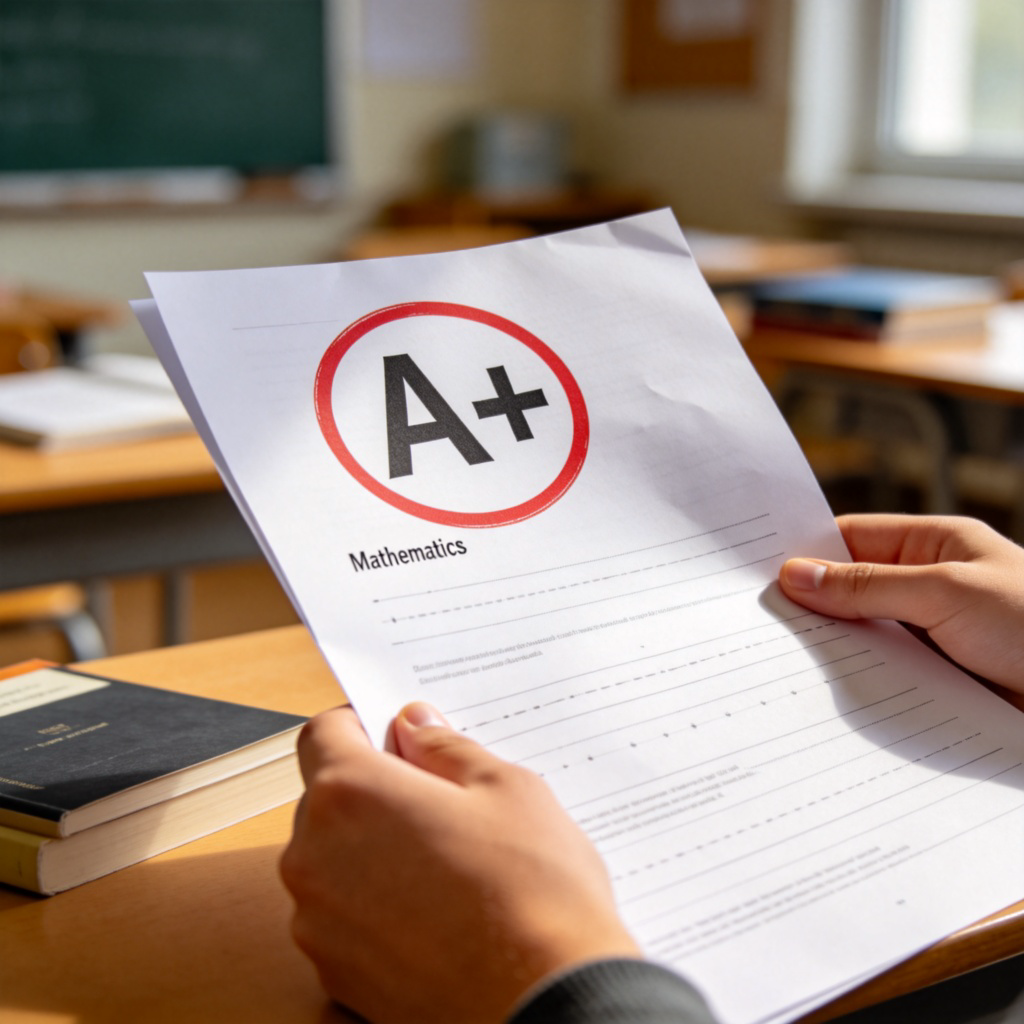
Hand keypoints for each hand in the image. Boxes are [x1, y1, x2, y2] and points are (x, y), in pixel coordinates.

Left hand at [280, 702, 640, 1023]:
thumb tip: (416, 727)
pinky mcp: (335, 976)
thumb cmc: (533, 894)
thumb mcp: (506, 789)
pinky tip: (438, 912)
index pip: (323, 733)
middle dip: (375, 789)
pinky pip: (345, 917)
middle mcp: (315, 857)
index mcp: (351, 794)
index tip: (394, 732)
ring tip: (448, 863)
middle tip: (441, 800)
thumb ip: (447, 749)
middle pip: (327, 798)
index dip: (359, 723)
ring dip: (375, 849)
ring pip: (335, 860)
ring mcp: (319, 924)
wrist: (548, 1004)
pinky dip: (378, 905)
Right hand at [779, 514, 1023, 693]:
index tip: (757, 570)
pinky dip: (859, 683)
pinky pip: (886, 676)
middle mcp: (931, 587)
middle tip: (760, 622)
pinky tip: (830, 694)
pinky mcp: (938, 681)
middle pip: (853, 590)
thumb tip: (797, 574)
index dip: (806, 551)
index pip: (853, 539)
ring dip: (835, 649)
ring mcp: (934, 636)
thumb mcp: (945, 592)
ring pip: (866, 637)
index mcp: (936, 546)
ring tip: (784, 661)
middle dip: (813, 605)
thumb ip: (867, 585)